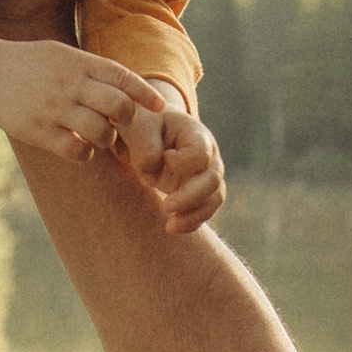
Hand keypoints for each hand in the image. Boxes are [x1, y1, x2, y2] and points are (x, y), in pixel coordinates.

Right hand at [0, 35, 169, 158]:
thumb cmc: (28, 64)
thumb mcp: (61, 54)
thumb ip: (92, 69)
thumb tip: (126, 88)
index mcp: (78, 63)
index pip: (123, 77)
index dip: (146, 94)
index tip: (159, 107)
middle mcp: (70, 85)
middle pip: (119, 107)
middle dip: (127, 119)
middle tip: (118, 122)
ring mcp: (55, 110)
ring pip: (101, 132)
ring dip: (106, 138)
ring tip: (96, 135)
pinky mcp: (39, 132)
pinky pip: (76, 151)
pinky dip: (84, 153)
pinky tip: (77, 146)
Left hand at [119, 100, 226, 234]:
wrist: (143, 132)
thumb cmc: (141, 124)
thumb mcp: (137, 125)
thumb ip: (143, 143)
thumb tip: (153, 173)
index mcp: (195, 133)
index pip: (201, 153)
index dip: (183, 162)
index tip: (164, 157)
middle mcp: (208, 155)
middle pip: (213, 179)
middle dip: (191, 196)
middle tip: (166, 207)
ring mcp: (205, 175)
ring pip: (214, 199)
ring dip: (194, 215)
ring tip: (170, 226)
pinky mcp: (198, 192)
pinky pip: (204, 211)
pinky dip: (190, 222)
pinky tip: (170, 227)